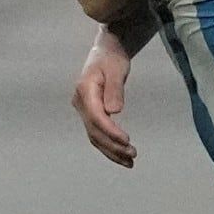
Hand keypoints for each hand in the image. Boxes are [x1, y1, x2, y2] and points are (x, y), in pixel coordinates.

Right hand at [75, 30, 136, 164]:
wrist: (106, 52)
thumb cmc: (112, 58)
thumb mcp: (116, 69)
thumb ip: (115, 89)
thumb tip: (114, 111)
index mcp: (85, 91)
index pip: (96, 117)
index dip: (110, 131)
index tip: (127, 141)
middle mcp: (80, 103)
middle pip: (94, 130)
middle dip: (112, 145)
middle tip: (133, 154)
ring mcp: (83, 110)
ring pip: (94, 136)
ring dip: (111, 150)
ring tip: (130, 161)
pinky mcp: (90, 114)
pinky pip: (97, 133)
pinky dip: (108, 146)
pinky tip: (121, 155)